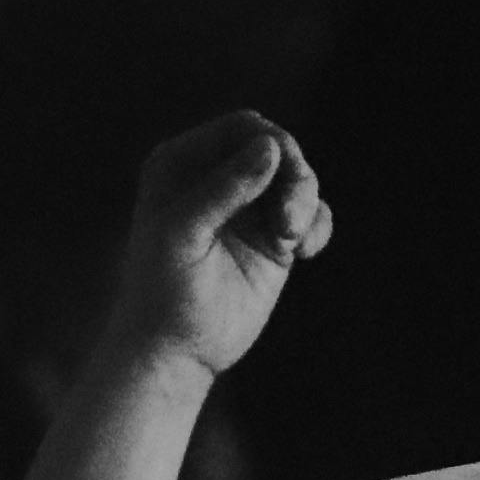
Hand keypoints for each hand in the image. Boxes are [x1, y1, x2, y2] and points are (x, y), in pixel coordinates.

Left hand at [93, 111, 333, 384]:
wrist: (174, 351)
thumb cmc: (162, 290)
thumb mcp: (182, 233)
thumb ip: (224, 188)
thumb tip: (271, 146)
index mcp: (181, 164)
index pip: (241, 128)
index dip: (270, 143)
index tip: (283, 174)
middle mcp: (215, 178)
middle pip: (278, 148)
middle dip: (294, 175)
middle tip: (289, 219)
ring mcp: (248, 208)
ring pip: (299, 178)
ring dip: (305, 202)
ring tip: (291, 239)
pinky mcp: (273, 238)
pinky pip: (312, 213)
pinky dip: (317, 226)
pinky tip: (304, 252)